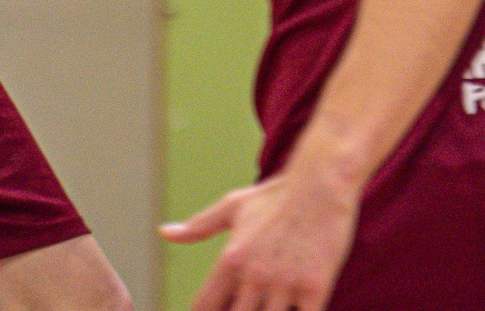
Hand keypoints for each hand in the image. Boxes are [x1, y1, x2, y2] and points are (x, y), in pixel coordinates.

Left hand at [161, 169, 358, 310]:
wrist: (321, 184)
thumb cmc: (276, 198)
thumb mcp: (233, 207)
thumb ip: (199, 227)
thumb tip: (164, 233)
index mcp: (231, 259)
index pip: (205, 307)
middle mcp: (254, 275)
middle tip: (244, 306)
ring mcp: (284, 284)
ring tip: (265, 308)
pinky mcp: (315, 288)